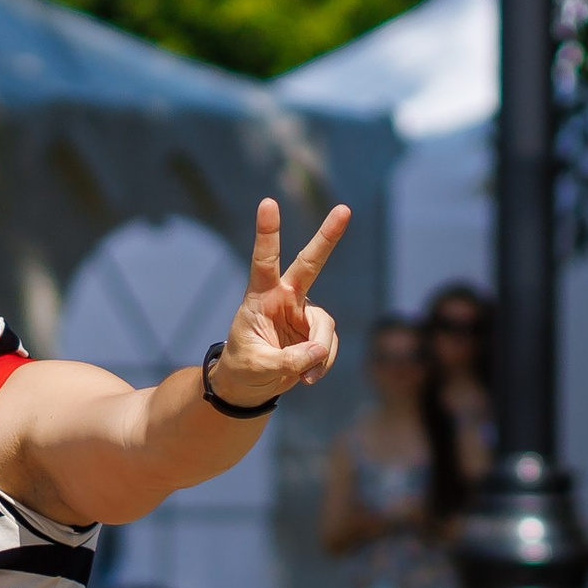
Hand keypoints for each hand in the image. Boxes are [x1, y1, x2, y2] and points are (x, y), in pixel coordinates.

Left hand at [211, 198, 346, 408]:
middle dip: (327, 237)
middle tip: (344, 209)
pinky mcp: (316, 331)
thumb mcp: (257, 367)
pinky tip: (309, 378)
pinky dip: (323, 364)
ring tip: (307, 377)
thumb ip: (288, 361)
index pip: (264, 261)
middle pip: (310, 263)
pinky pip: (329, 345)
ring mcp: (303, 313)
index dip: (267, 233)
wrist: (249, 385)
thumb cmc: (244, 368)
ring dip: (321, 353)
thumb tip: (320, 351)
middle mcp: (285, 297)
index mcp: (260, 297)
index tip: (268, 203)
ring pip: (325, 325)